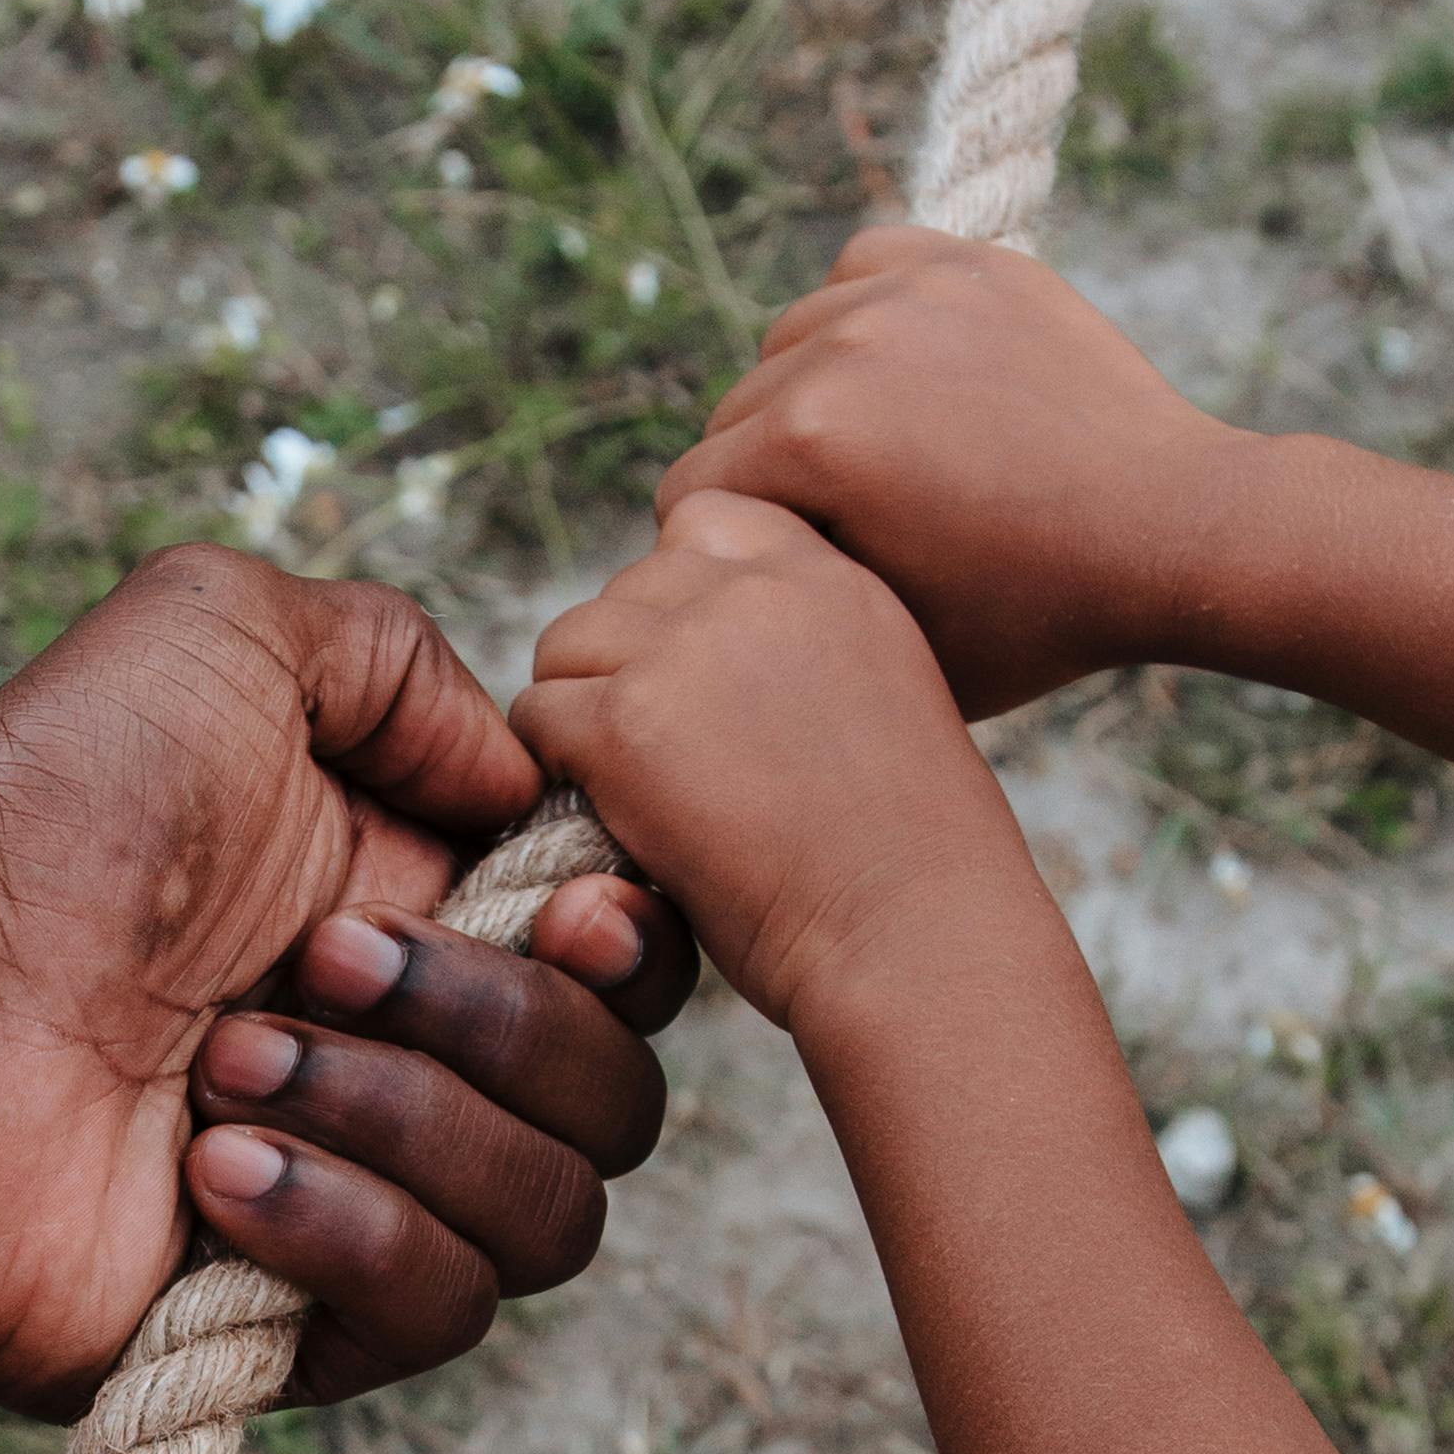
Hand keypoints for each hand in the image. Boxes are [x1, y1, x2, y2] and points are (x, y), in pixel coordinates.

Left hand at [0, 548, 690, 1413]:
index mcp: (419, 925)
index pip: (626, 980)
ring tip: (225, 1061)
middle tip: (310, 958)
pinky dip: (348, 1229)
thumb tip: (523, 790)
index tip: (557, 906)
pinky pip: (430, 1316)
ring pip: (544, 1223)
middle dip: (494, 1026)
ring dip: (404, 1122)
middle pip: (614, 1109)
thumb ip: (407, 670)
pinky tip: (210, 1169)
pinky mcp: (279, 1335)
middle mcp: (404, 1076)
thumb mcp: (228, 633)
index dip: (628, 952)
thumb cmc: (35, 803)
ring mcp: (350, 1215)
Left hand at [514, 497, 1019, 1039]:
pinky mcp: (627, 724)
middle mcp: (759, 592)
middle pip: (624, 587)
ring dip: (580, 713)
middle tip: (661, 757)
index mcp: (832, 578)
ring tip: (633, 788)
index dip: (678, 598)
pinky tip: (613, 819)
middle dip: (625, 665)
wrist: (915, 934)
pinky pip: (537, 715)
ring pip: (566, 644)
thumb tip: (699, 647)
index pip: (707, 519)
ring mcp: (686, 651)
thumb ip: (799, 643)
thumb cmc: (907, 858)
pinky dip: (555, 769)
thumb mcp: (884, 697)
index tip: (696, 682)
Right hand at [656, 225, 1260, 717]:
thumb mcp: (885, 636)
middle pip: (736, 414)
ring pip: (791, 338)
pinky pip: (863, 267)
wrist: (1172, 532)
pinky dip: (864, 312)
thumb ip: (777, 590)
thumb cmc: (1030, 615)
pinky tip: (901, 372)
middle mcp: (842, 347)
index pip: (689, 493)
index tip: (781, 575)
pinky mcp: (968, 261)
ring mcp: (910, 292)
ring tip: (876, 451)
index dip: (725, 550)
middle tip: (840, 525)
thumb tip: (704, 572)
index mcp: (806, 442)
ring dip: (811, 390)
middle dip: (769, 474)